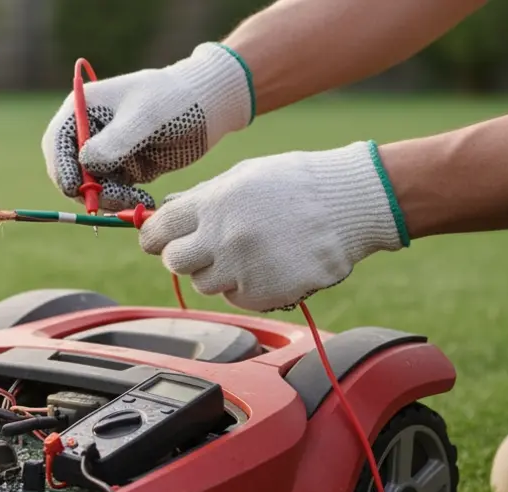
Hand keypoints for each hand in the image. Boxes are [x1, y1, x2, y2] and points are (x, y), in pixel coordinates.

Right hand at [41, 43, 253, 211]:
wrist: (209, 106)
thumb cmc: (175, 99)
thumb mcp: (146, 116)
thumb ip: (116, 140)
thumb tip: (85, 162)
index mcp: (85, 108)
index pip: (57, 141)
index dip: (61, 166)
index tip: (76, 187)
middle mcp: (90, 132)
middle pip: (68, 169)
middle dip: (85, 188)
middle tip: (112, 199)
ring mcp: (105, 152)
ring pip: (90, 186)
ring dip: (107, 199)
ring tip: (136, 202)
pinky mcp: (123, 169)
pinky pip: (111, 193)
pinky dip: (122, 202)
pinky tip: (144, 202)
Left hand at [139, 141, 409, 311]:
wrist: (352, 202)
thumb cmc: (297, 184)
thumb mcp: (243, 176)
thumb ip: (201, 198)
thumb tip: (163, 211)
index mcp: (212, 204)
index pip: (157, 231)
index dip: (154, 238)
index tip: (158, 240)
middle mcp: (222, 238)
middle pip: (175, 262)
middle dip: (184, 257)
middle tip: (206, 248)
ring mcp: (242, 268)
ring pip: (204, 284)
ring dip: (219, 272)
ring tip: (248, 252)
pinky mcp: (264, 293)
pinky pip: (235, 298)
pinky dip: (245, 287)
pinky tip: (267, 266)